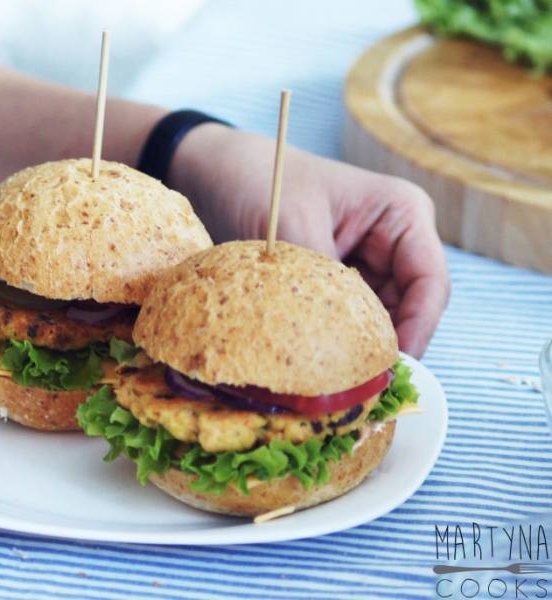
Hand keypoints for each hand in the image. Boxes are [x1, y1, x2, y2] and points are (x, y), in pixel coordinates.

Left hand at [170, 125, 449, 357]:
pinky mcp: (339, 283)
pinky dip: (338, 342)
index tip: (392, 367)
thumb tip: (336, 344)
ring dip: (361, 349)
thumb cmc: (260, 180)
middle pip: (412, 309)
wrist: (218, 172)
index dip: (419, 329)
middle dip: (389, 346)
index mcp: (401, 214)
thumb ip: (322, 281)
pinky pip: (349, 321)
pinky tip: (318, 364)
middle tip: (364, 388)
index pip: (430, 282)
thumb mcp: (292, 226)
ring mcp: (368, 264)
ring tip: (339, 382)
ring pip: (381, 321)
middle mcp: (394, 242)